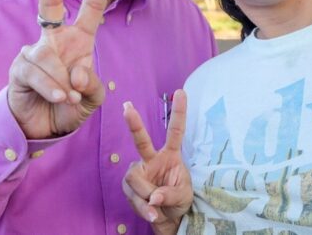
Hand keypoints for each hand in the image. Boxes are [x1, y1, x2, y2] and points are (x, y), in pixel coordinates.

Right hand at [7, 0, 109, 138]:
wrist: (42, 129)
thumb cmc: (69, 107)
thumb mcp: (92, 98)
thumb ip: (92, 84)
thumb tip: (77, 71)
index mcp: (79, 40)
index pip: (91, 8)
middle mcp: (56, 40)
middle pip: (49, 2)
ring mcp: (35, 52)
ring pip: (48, 56)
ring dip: (62, 80)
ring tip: (68, 97)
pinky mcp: (19, 68)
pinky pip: (35, 71)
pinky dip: (50, 86)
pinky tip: (58, 97)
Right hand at [122, 90, 192, 234]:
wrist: (168, 220)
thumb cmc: (178, 202)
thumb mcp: (183, 196)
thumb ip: (169, 195)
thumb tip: (153, 197)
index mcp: (171, 155)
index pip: (175, 131)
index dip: (178, 112)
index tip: (181, 92)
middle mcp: (152, 159)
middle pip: (141, 140)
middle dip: (134, 124)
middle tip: (127, 108)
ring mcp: (139, 171)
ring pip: (134, 179)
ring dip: (147, 197)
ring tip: (157, 207)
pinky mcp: (129, 186)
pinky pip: (133, 195)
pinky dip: (144, 208)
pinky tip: (152, 213)